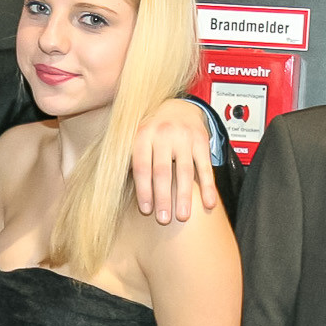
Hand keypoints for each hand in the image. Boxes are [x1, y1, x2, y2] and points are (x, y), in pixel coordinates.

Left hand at [132, 98, 221, 224]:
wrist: (180, 106)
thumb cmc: (154, 129)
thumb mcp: (137, 137)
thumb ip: (130, 159)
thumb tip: (116, 188)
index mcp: (143, 134)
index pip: (142, 166)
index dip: (143, 190)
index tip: (146, 210)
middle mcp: (163, 134)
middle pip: (162, 171)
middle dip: (163, 197)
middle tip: (164, 219)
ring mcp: (184, 137)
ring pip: (185, 171)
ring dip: (184, 196)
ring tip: (183, 217)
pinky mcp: (201, 141)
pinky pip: (205, 167)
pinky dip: (208, 187)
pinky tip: (209, 203)